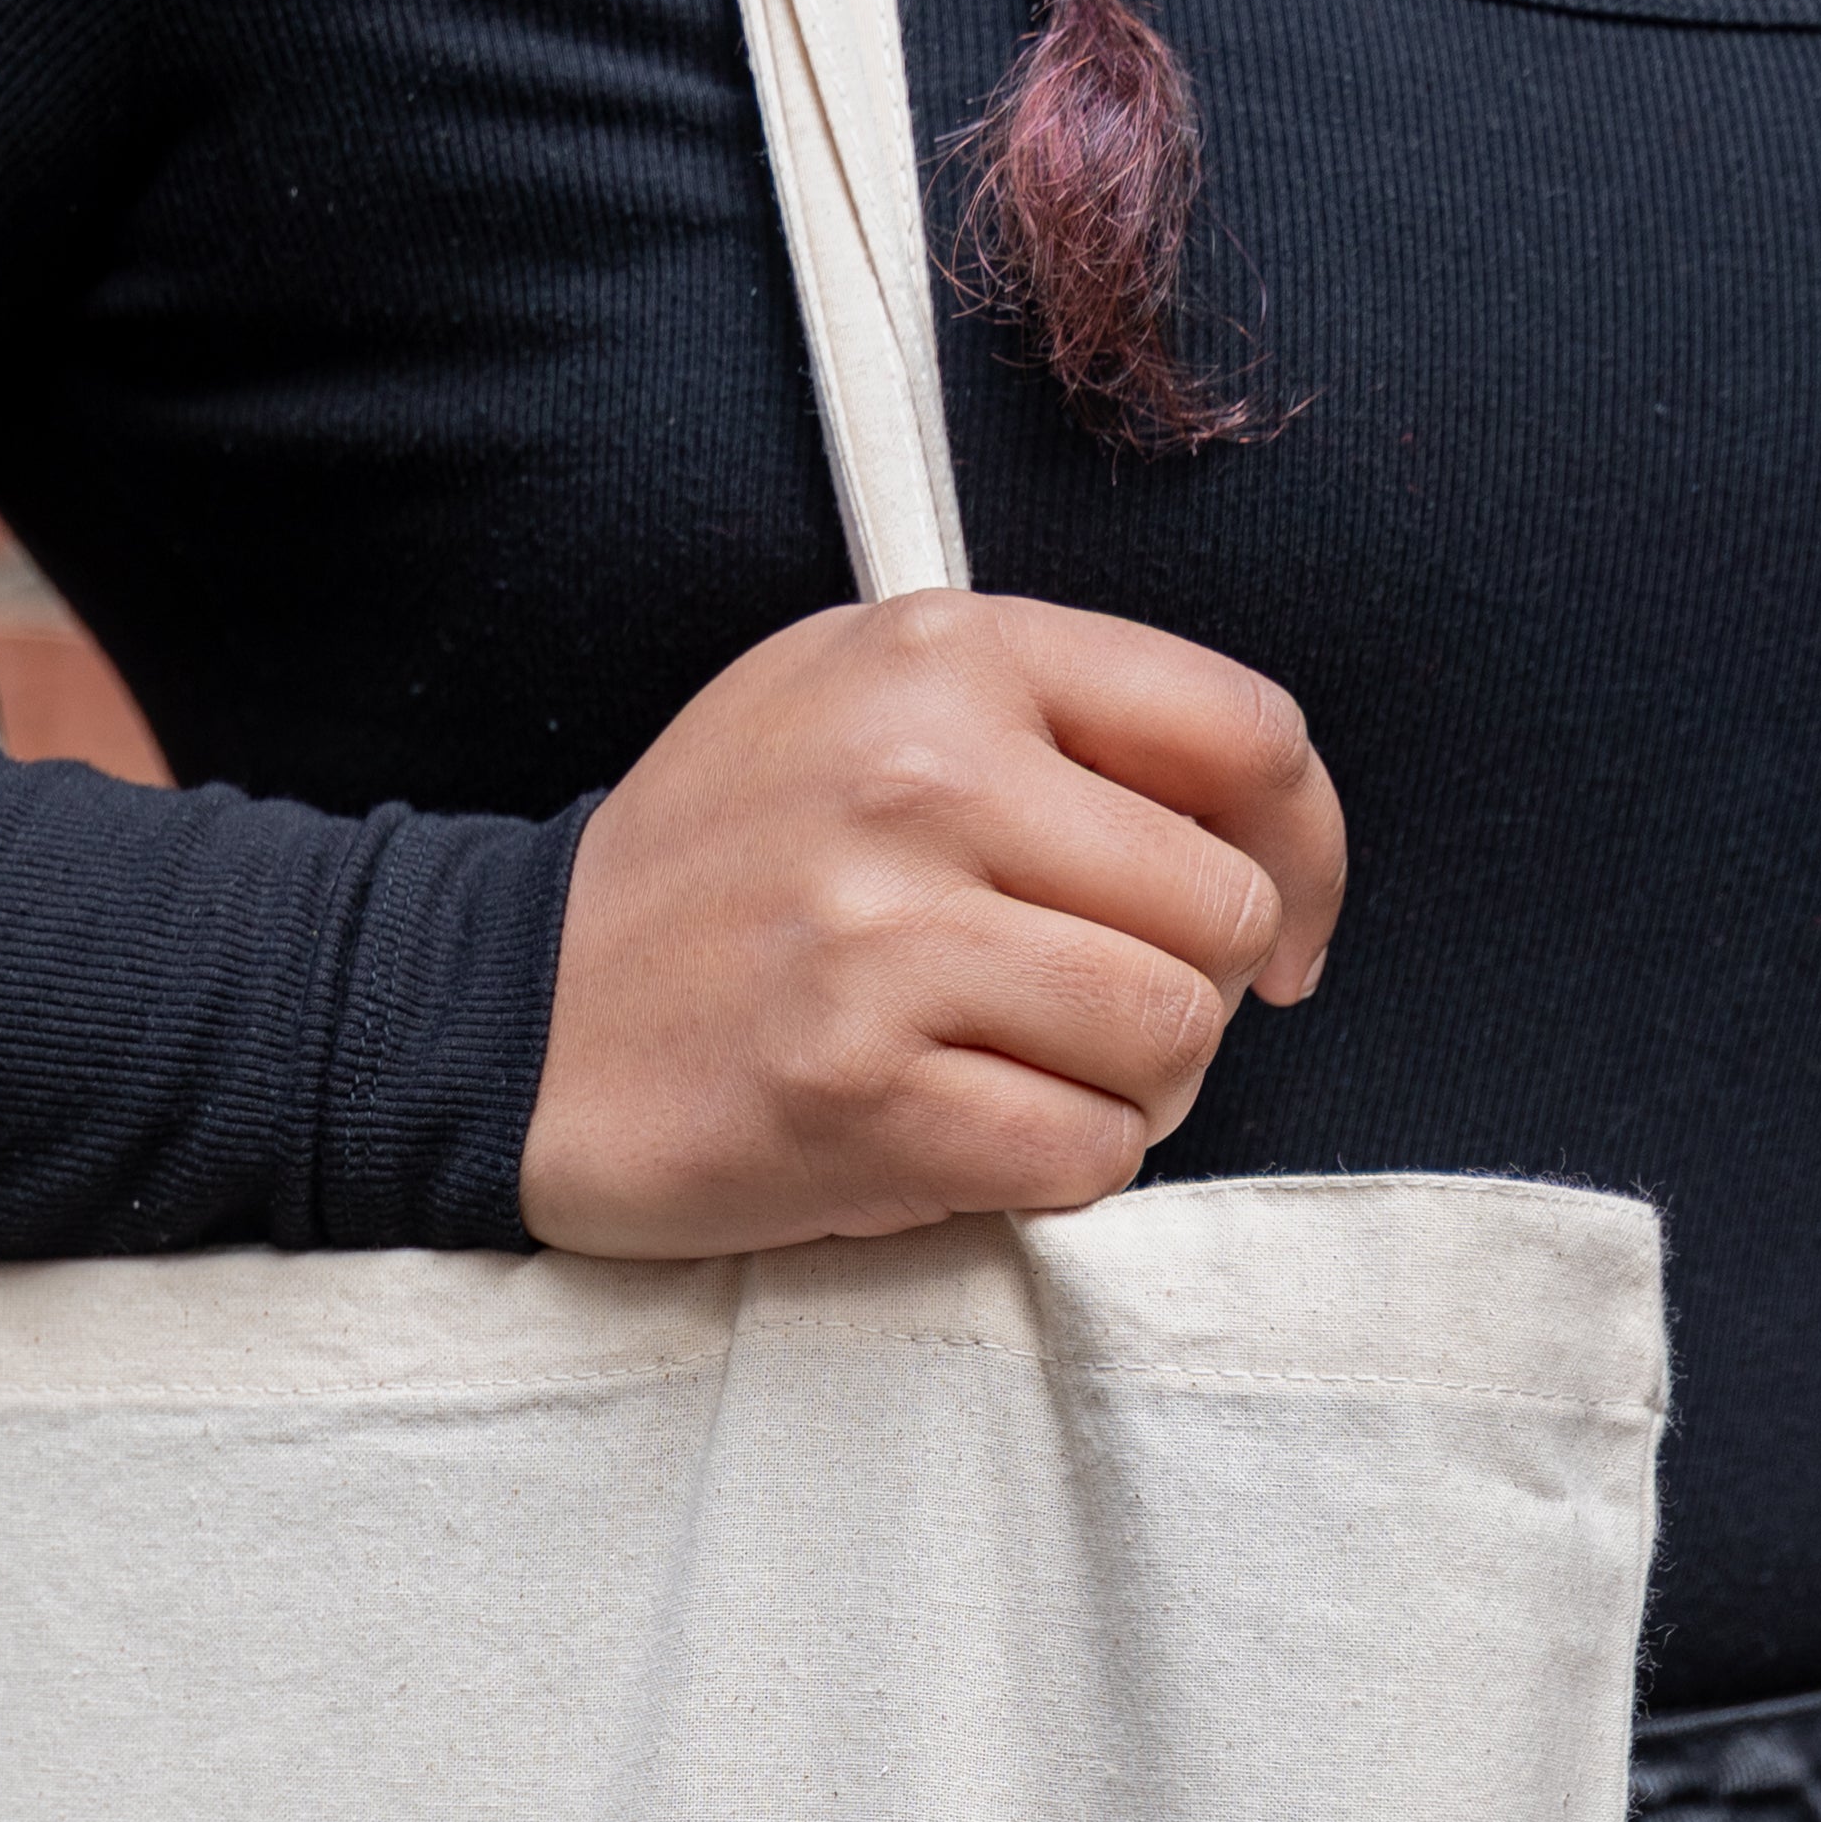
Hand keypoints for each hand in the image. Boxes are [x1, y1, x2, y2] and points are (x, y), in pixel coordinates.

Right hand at [517, 590, 1343, 1256]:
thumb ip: (1046, 718)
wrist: (510, 1016)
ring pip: (1173, 1038)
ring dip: (1138, 1090)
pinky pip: (1085, 1153)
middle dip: (1197, 993)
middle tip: (1101, 1021)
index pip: (1244, 736)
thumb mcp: (856, 702)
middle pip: (1225, 911)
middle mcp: (924, 777)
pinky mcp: (857, 1093)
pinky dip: (1063, 1167)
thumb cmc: (717, 873)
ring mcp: (886, 940)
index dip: (1310, 852)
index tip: (1286, 931)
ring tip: (1039, 1078)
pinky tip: (979, 1136)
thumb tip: (1255, 827)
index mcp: (946, 654)